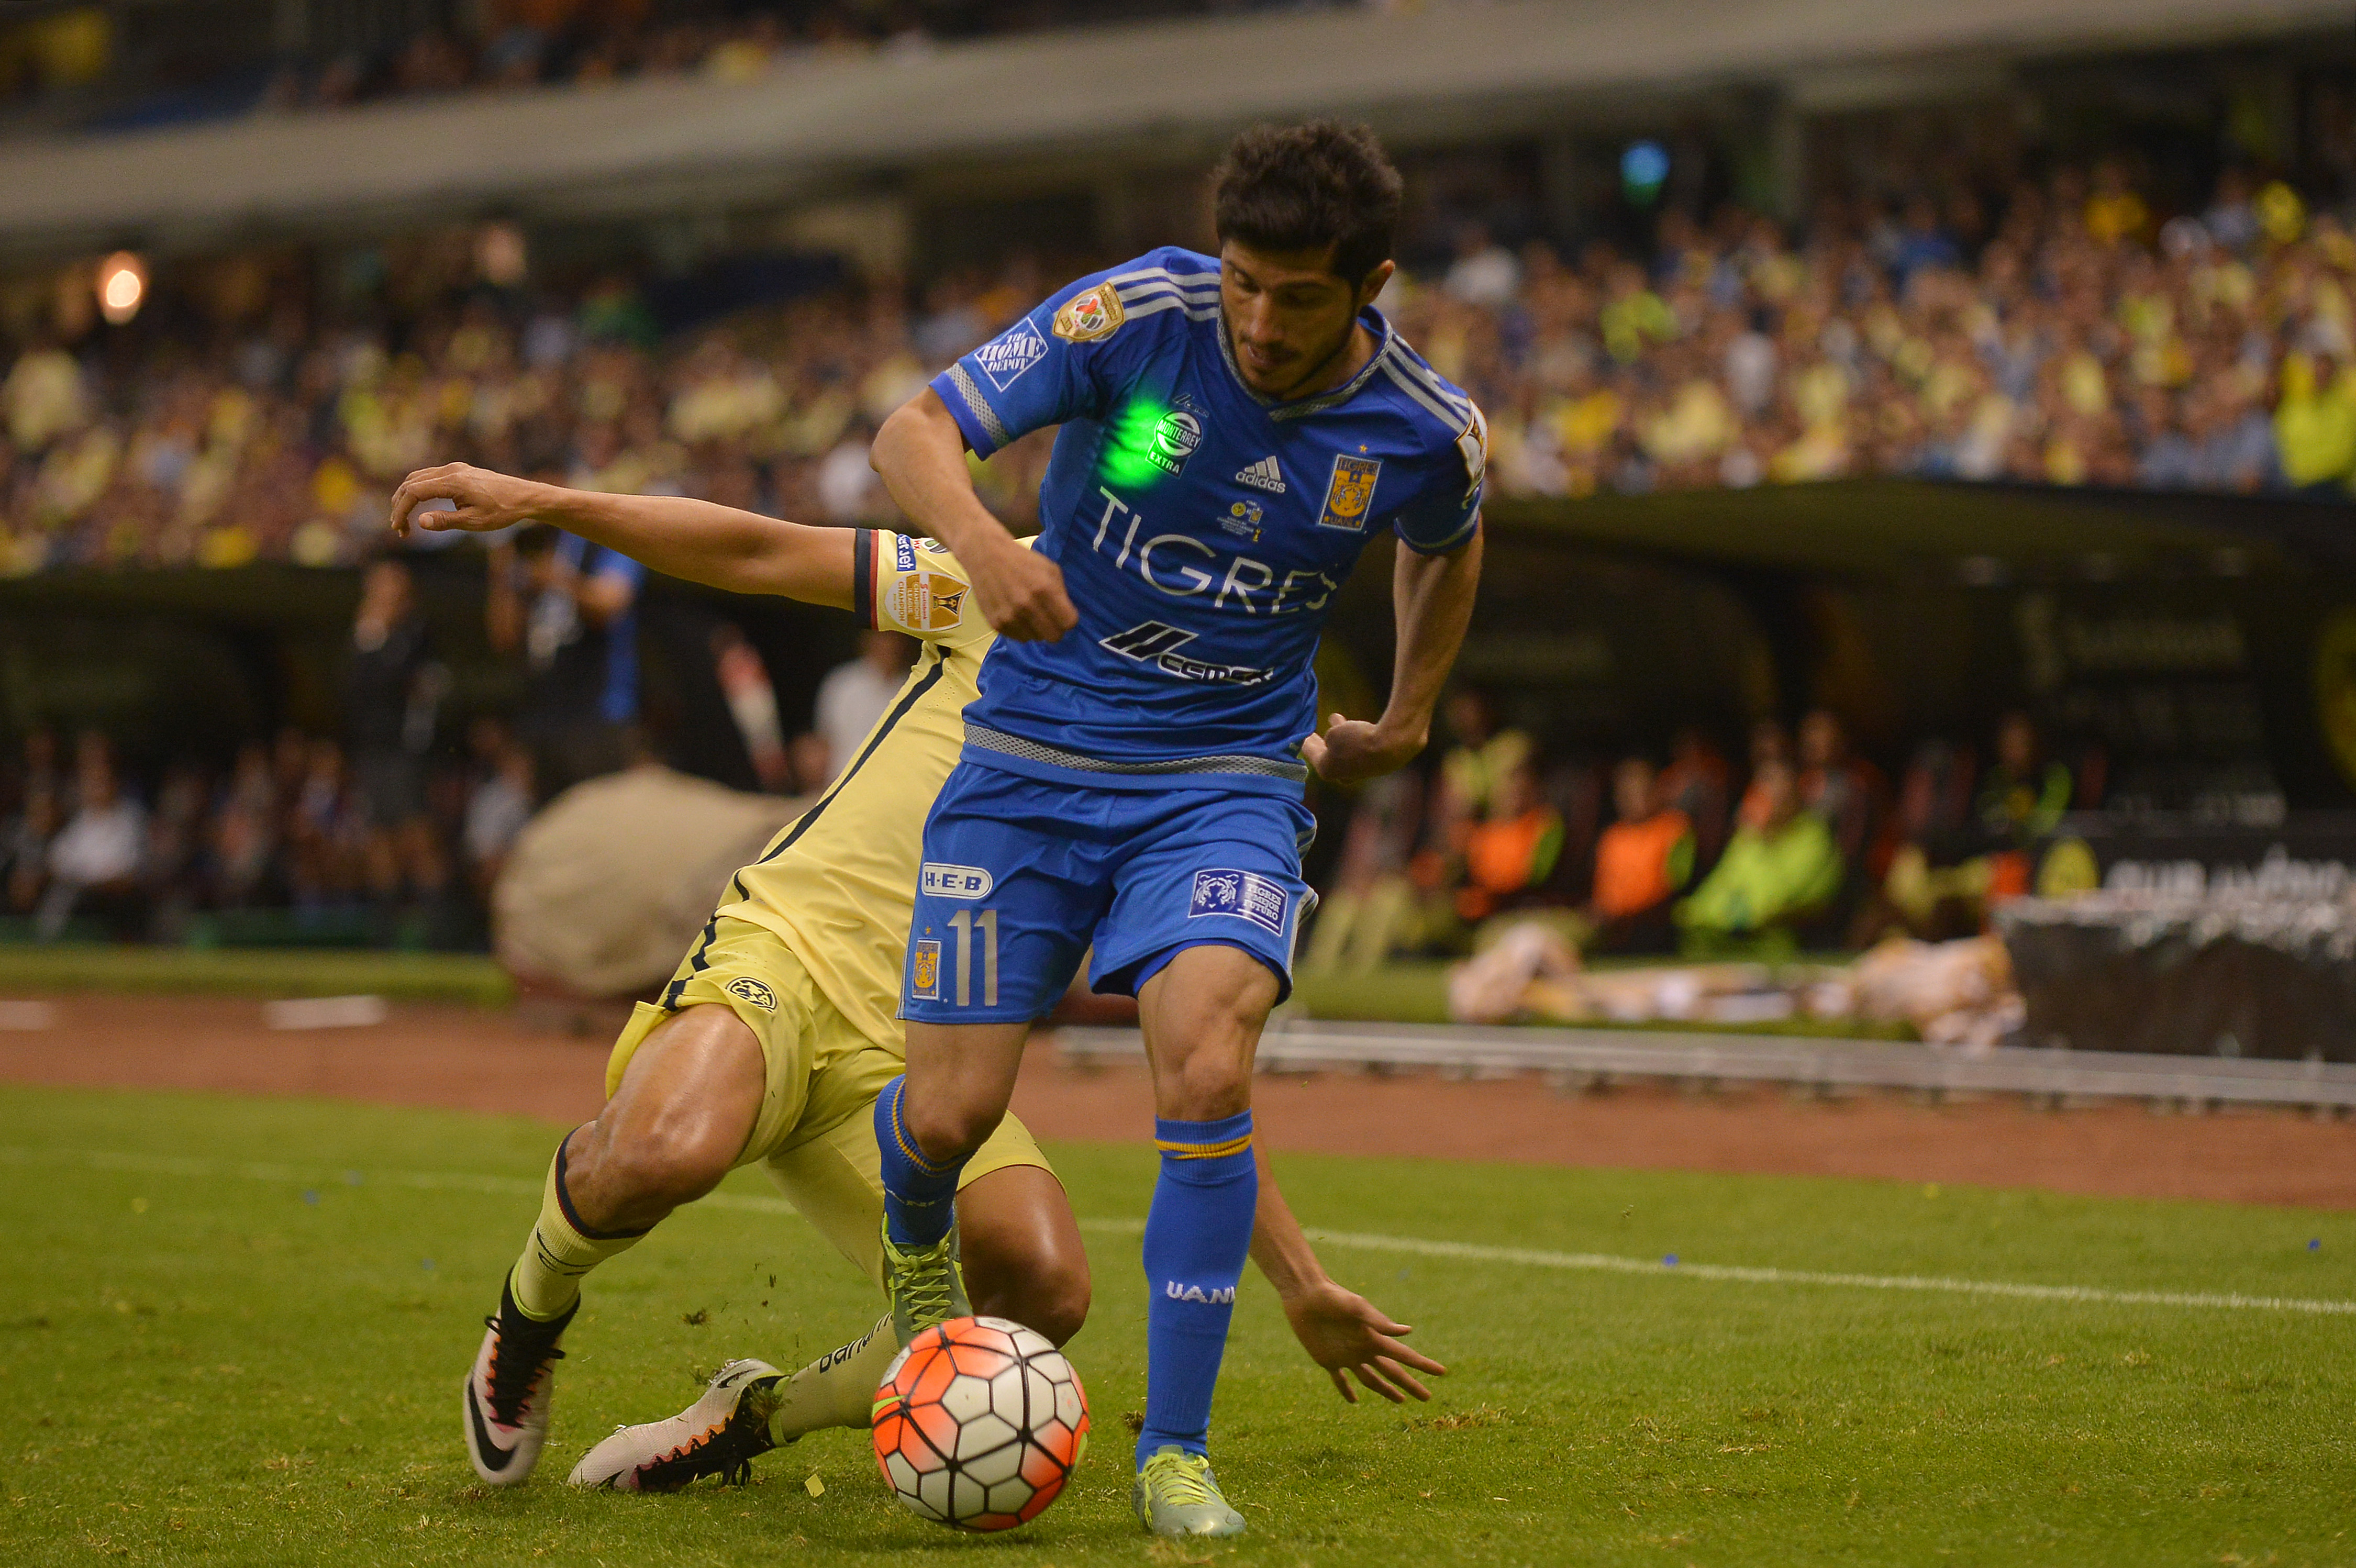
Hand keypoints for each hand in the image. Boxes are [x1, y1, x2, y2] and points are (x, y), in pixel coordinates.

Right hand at [388, 463, 542, 538]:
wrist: (525, 497)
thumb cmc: (502, 511)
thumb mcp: (474, 521)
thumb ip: (445, 521)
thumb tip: (419, 522)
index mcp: (452, 481)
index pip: (413, 492)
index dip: (401, 510)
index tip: (398, 529)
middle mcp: (451, 470)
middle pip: (411, 483)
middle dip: (400, 505)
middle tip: (400, 529)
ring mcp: (455, 468)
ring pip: (419, 478)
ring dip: (408, 496)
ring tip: (405, 520)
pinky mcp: (460, 471)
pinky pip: (431, 476)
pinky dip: (419, 490)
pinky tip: (420, 506)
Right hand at [965, 536, 1075, 641]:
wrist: (987, 557)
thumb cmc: (1023, 561)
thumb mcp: (1050, 569)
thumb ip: (1061, 593)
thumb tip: (1066, 615)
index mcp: (1045, 589)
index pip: (1069, 622)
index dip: (1068, 619)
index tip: (1063, 614)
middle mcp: (1028, 606)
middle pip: (1054, 636)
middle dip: (1055, 628)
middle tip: (1049, 618)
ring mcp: (1011, 617)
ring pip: (1036, 639)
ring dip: (1037, 629)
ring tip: (1029, 613)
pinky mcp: (996, 624)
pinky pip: (1019, 638)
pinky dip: (1021, 629)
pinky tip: (1017, 614)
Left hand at [1280, 1277, 1444, 1403]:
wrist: (1306, 1293)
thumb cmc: (1332, 1296)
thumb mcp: (1355, 1306)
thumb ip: (1378, 1321)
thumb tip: (1408, 1331)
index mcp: (1374, 1337)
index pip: (1404, 1356)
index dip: (1423, 1365)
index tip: (1442, 1372)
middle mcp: (1364, 1349)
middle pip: (1392, 1372)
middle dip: (1410, 1385)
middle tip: (1427, 1397)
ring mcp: (1347, 1356)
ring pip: (1371, 1379)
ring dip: (1386, 1391)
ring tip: (1401, 1401)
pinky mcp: (1328, 1359)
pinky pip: (1340, 1380)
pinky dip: (1346, 1390)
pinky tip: (1353, 1401)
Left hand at [1302, 712, 1425, 787]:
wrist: (1389, 746)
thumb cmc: (1356, 740)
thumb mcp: (1335, 734)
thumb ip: (1331, 736)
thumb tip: (1334, 738)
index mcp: (1326, 770)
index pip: (1311, 753)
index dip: (1306, 742)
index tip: (1302, 735)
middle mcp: (1342, 775)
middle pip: (1327, 756)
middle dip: (1321, 743)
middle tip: (1314, 733)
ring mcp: (1360, 772)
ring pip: (1344, 751)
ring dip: (1339, 736)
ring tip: (1335, 719)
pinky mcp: (1375, 765)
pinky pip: (1359, 748)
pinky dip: (1354, 738)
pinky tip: (1355, 725)